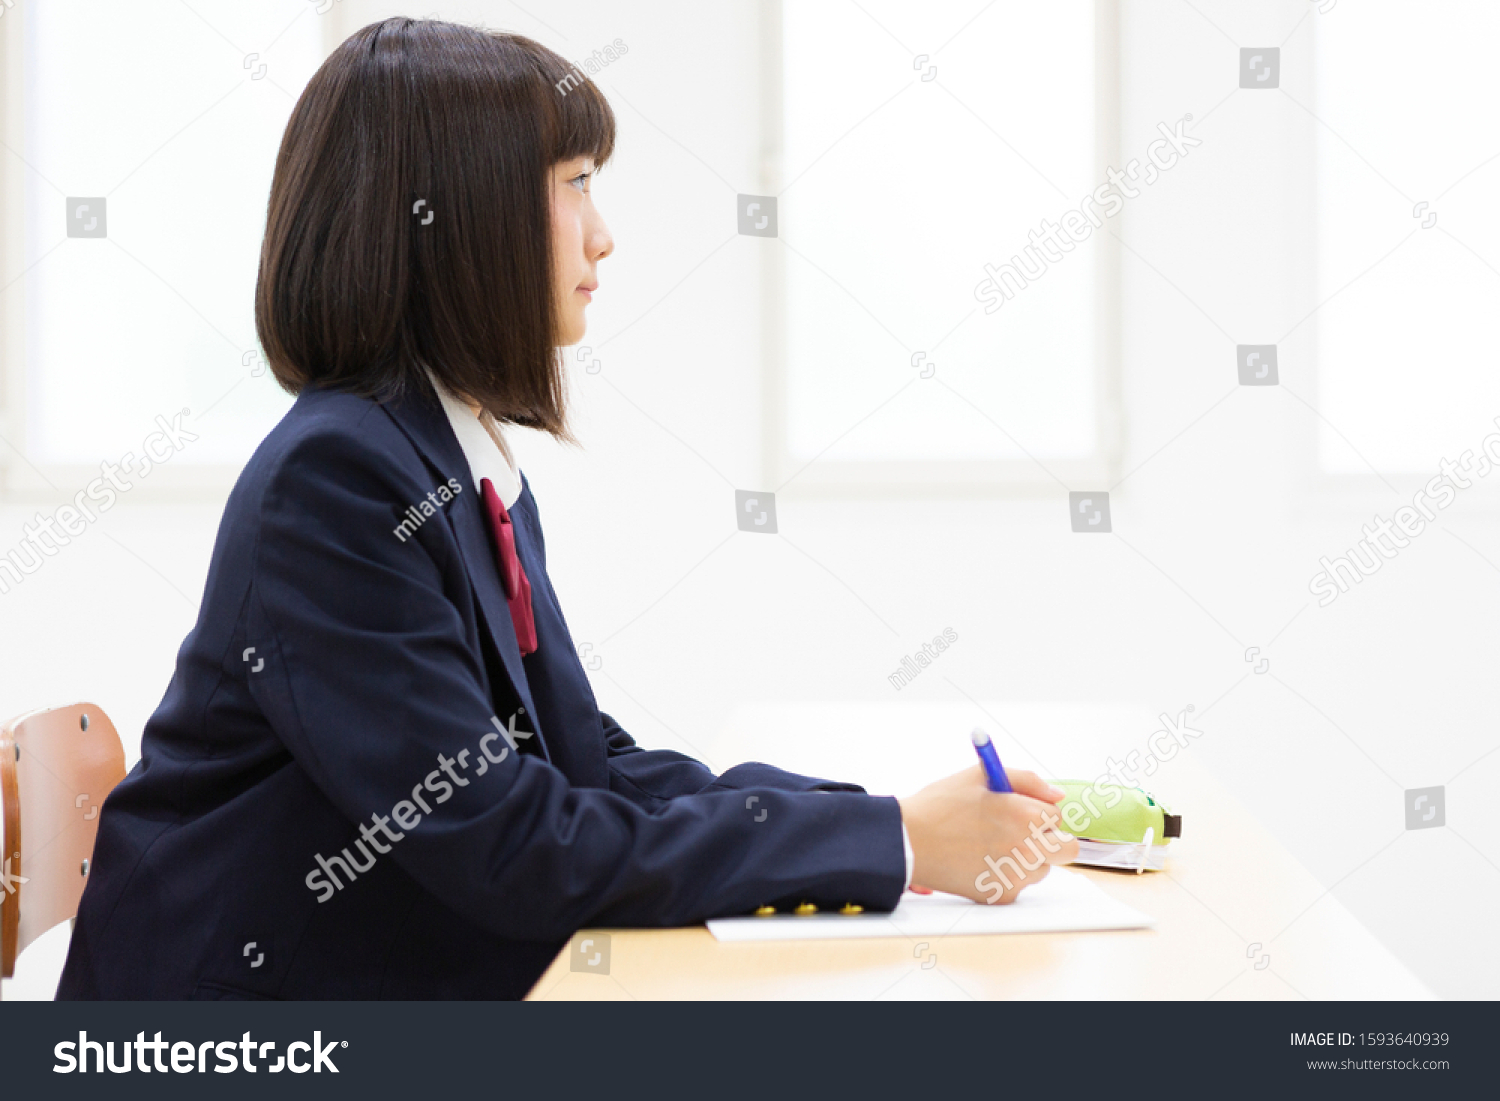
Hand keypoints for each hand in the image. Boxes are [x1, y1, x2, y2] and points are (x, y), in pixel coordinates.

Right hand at [898, 765, 1077, 903]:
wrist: (906, 841)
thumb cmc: (940, 805)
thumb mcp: (981, 776)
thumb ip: (1026, 780)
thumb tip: (1057, 796)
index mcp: (1025, 815)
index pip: (1056, 816)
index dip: (1036, 810)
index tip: (1017, 811)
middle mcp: (1026, 848)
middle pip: (1066, 848)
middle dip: (1049, 839)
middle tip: (1022, 833)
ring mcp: (1015, 876)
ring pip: (1043, 868)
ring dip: (1028, 858)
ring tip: (990, 845)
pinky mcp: (1001, 896)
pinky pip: (1019, 885)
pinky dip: (1006, 875)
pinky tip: (979, 861)